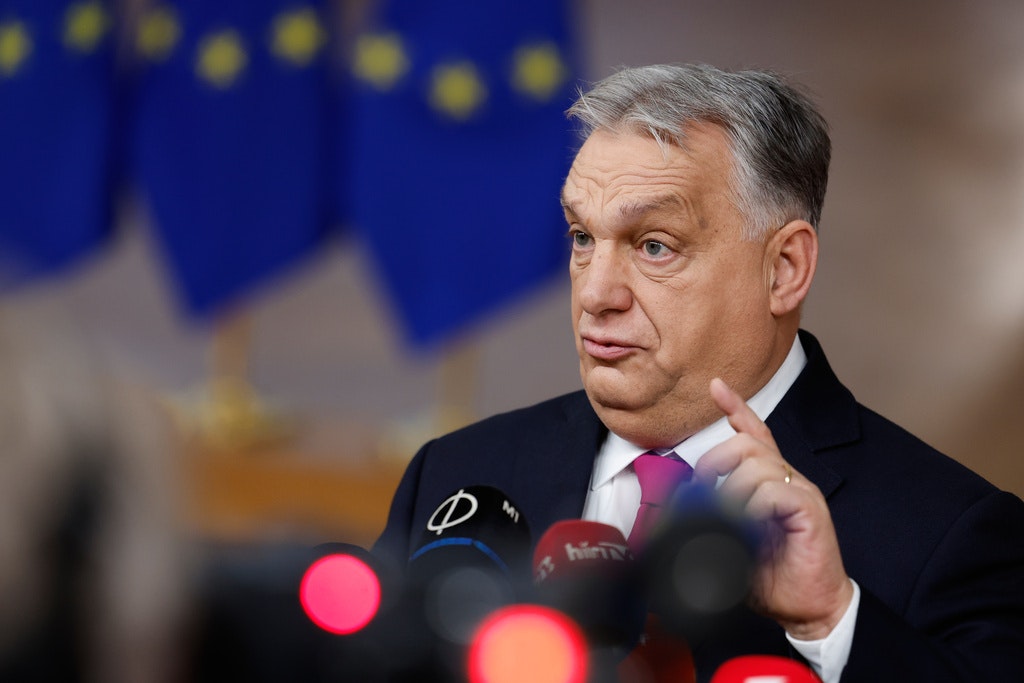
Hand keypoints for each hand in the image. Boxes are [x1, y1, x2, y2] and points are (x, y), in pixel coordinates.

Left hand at [693, 378, 853, 639]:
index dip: (736, 408)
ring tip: (727, 521)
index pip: (755, 434)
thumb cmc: (774, 579)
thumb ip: (713, 526)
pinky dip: (753, 507)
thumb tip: (681, 523)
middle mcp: (786, 480)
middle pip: (748, 443)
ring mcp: (800, 492)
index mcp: (769, 483)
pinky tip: (748, 527)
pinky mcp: (810, 510)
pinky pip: (775, 491)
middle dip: (715, 458)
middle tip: (702, 486)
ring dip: (731, 491)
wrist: (811, 609)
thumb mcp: (732, 546)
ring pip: (757, 465)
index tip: (716, 387)